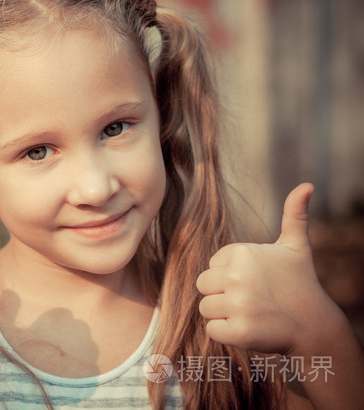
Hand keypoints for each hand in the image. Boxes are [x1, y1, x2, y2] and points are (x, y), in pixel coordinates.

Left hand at [196, 183, 337, 354]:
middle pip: (203, 286)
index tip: (256, 281)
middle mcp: (239, 276)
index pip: (211, 266)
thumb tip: (307, 185)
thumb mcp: (295, 246)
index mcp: (243, 253)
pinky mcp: (239, 331)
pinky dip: (227, 333)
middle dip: (222, 295)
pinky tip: (250, 329)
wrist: (314, 326)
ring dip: (224, 315)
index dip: (229, 276)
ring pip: (206, 308)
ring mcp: (239, 305)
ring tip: (252, 313)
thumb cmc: (299, 283)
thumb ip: (294, 214)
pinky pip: (212, 330)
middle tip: (251, 300)